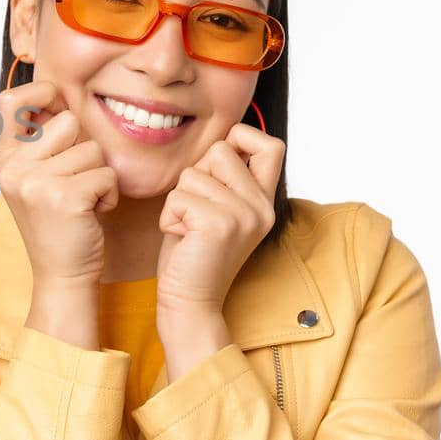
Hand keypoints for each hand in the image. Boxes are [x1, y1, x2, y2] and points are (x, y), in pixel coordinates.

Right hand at [0, 80, 117, 286]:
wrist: (62, 274)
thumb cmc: (58, 222)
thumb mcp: (37, 177)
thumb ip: (42, 140)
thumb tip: (58, 96)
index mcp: (5, 159)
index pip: (10, 100)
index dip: (40, 93)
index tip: (56, 107)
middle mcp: (13, 168)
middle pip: (69, 122)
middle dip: (84, 148)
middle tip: (75, 180)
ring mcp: (36, 182)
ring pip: (93, 149)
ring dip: (99, 174)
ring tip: (84, 198)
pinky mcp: (64, 197)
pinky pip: (106, 174)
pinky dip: (109, 194)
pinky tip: (94, 212)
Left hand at [155, 122, 286, 315]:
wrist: (190, 303)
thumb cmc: (193, 253)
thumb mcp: (216, 208)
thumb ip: (224, 178)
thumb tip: (222, 139)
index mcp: (265, 200)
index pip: (271, 145)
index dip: (241, 138)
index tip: (217, 165)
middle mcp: (262, 206)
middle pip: (220, 150)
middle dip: (195, 176)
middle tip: (196, 213)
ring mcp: (244, 214)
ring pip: (193, 173)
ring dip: (178, 199)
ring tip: (189, 229)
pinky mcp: (219, 223)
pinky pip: (178, 196)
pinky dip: (169, 216)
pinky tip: (181, 238)